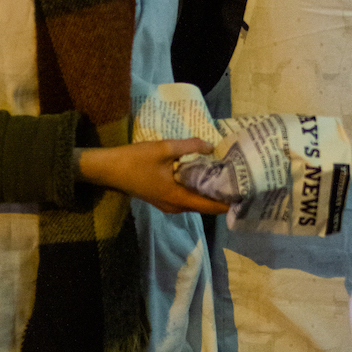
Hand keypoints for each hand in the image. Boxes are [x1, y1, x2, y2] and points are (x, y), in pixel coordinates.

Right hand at [77, 138, 230, 214]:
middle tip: (238, 181)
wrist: (107, 169)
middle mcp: (175, 206)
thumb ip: (189, 146)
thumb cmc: (134, 160)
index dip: (228, 202)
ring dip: (208, 193)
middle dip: (221, 196)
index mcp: (177, 198)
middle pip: (204, 206)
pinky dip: (196, 190)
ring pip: (194, 202)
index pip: (210, 206)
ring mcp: (167, 204)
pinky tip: (201, 175)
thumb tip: (211, 145)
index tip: (245, 193)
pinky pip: (185, 198)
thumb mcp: (164, 148)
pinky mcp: (161, 198)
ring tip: (224, 177)